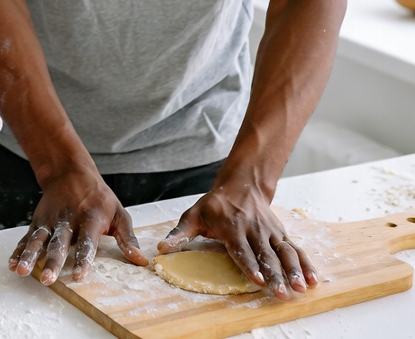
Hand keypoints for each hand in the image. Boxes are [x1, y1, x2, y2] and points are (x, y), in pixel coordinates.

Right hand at [11, 162, 147, 284]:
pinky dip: (19, 251)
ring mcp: (50, 221)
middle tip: (48, 279)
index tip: (79, 276)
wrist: (70, 171)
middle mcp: (68, 220)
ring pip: (39, 240)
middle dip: (53, 262)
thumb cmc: (98, 197)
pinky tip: (13, 264)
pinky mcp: (38, 221)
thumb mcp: (118, 212)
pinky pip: (27, 238)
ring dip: (30, 256)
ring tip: (23, 271)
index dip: (83, 260)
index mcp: (90, 219)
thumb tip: (140, 261)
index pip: (87, 242)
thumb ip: (126, 238)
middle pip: (59, 243)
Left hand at [156, 178, 316, 298]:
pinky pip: (295, 248)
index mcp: (232, 226)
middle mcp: (254, 229)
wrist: (241, 184)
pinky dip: (306, 264)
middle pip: (266, 254)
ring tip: (302, 287)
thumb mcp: (193, 215)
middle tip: (282, 292)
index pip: (241, 248)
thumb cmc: (214, 204)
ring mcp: (270, 231)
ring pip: (284, 252)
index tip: (258, 280)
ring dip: (294, 270)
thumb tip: (162, 249)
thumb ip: (180, 234)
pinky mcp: (281, 232)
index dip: (250, 265)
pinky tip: (314, 279)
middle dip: (275, 274)